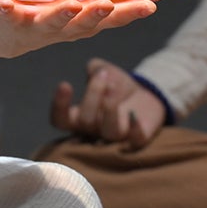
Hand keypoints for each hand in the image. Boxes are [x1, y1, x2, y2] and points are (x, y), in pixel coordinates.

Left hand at [0, 0, 154, 62]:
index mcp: (80, 23)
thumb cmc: (44, 16)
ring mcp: (33, 26)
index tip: (150, 5)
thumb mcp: (75, 9)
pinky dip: (6, 10)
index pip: (110, 19)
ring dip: (61, 14)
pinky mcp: (6, 21)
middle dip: (96, 14)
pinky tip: (5, 2)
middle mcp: (61, 28)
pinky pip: (6, 16)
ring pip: (50, 22)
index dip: (130, 13)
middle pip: (82, 24)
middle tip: (108, 4)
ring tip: (71, 5)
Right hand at [49, 56, 167, 149]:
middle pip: (86, 121)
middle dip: (93, 93)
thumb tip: (95, 69)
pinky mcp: (138, 139)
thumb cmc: (117, 85)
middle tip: (103, 74)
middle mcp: (95, 131)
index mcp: (79, 116)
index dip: (59, 106)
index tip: (65, 84)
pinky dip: (135, 128)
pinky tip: (134, 113)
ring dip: (110, 107)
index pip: (61, 120)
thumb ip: (95, 68)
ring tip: (114, 86)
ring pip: (109, 131)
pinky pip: (136, 139)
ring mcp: (116, 137)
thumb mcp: (104, 71)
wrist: (146, 95)